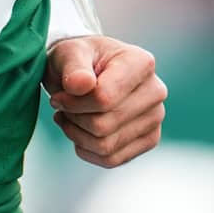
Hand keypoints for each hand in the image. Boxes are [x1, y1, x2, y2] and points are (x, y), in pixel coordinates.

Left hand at [44, 36, 165, 168]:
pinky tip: (80, 131)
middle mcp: (155, 91)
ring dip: (77, 135)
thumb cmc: (78, 59)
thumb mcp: (68, 52)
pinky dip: (87, 150)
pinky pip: (112, 160)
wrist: (86, 73)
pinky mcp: (149, 139)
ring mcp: (155, 118)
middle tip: (62, 106)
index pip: (103, 98)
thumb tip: (81, 84)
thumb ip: (72, 66)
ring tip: (69, 117)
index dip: (73, 103)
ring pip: (106, 146)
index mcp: (140, 63)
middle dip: (74, 119)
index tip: (58, 96)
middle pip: (103, 125)